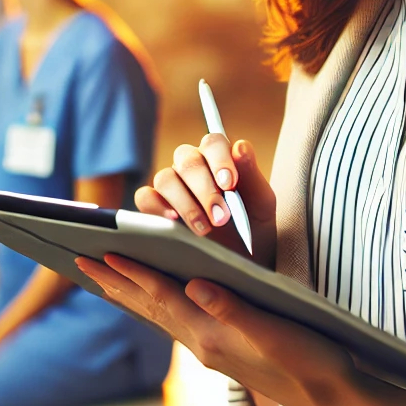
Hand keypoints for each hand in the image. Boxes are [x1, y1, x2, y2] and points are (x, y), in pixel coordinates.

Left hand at [77, 254, 405, 405]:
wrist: (333, 396)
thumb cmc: (311, 359)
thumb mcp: (275, 330)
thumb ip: (233, 308)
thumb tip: (192, 284)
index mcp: (212, 334)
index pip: (162, 295)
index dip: (132, 271)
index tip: (100, 251)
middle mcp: (203, 343)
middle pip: (149, 305)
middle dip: (115, 281)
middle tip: (79, 259)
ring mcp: (211, 348)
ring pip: (158, 315)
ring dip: (128, 292)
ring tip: (102, 275)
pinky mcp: (222, 349)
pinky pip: (176, 322)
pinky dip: (155, 304)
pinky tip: (151, 298)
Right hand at [136, 135, 276, 266]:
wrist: (242, 263)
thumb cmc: (253, 229)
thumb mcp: (261, 206)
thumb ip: (252, 176)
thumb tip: (240, 146)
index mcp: (218, 159)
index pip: (213, 142)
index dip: (219, 159)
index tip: (229, 184)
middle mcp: (191, 167)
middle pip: (187, 160)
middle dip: (205, 189)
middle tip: (221, 217)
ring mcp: (171, 186)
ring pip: (165, 178)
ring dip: (185, 202)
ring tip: (204, 229)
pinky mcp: (154, 208)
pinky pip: (145, 197)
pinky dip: (156, 207)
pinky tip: (173, 222)